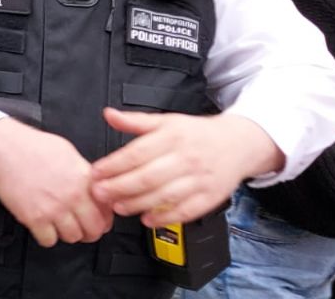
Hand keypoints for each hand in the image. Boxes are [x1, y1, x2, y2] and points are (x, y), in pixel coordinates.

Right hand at [0, 118, 112, 246]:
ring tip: (60, 224)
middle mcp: (72, 196)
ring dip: (68, 233)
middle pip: (94, 229)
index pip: (107, 209)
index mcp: (83, 178)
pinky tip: (44, 225)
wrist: (3, 149)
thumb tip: (95, 186)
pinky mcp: (34, 218)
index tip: (101, 219)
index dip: (105, 217)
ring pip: (73, 237)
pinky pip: (49, 240)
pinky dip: (47, 236)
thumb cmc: (31, 146)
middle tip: (83, 228)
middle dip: (90, 231)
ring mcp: (53, 209)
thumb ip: (84, 172)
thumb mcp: (68, 152)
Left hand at [90, 108, 283, 227]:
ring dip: (138, 204)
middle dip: (119, 187)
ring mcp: (199, 179)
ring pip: (164, 196)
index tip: (95, 172)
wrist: (239, 144)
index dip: (114, 164)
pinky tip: (147, 219)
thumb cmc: (197, 134)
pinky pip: (186, 211)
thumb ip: (136, 121)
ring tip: (118, 207)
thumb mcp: (167, 121)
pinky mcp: (210, 197)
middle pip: (148, 177)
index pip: (137, 152)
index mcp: (173, 136)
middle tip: (99, 193)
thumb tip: (108, 114)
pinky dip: (165, 218)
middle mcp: (186, 158)